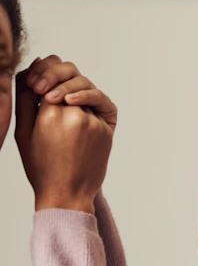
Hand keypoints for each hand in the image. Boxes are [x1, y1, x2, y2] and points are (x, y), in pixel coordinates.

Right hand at [14, 56, 116, 212]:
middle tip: (46, 85)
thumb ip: (26, 100)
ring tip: (57, 98)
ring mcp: (94, 120)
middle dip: (58, 72)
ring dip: (72, 86)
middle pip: (71, 74)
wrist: (67, 193)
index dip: (42, 72)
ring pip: (86, 87)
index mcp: (50, 115)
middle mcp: (76, 114)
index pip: (49, 74)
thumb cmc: (41, 166)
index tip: (34, 83)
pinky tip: (74, 107)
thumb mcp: (23, 133)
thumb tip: (31, 71)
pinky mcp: (107, 128)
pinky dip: (87, 100)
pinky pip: (99, 103)